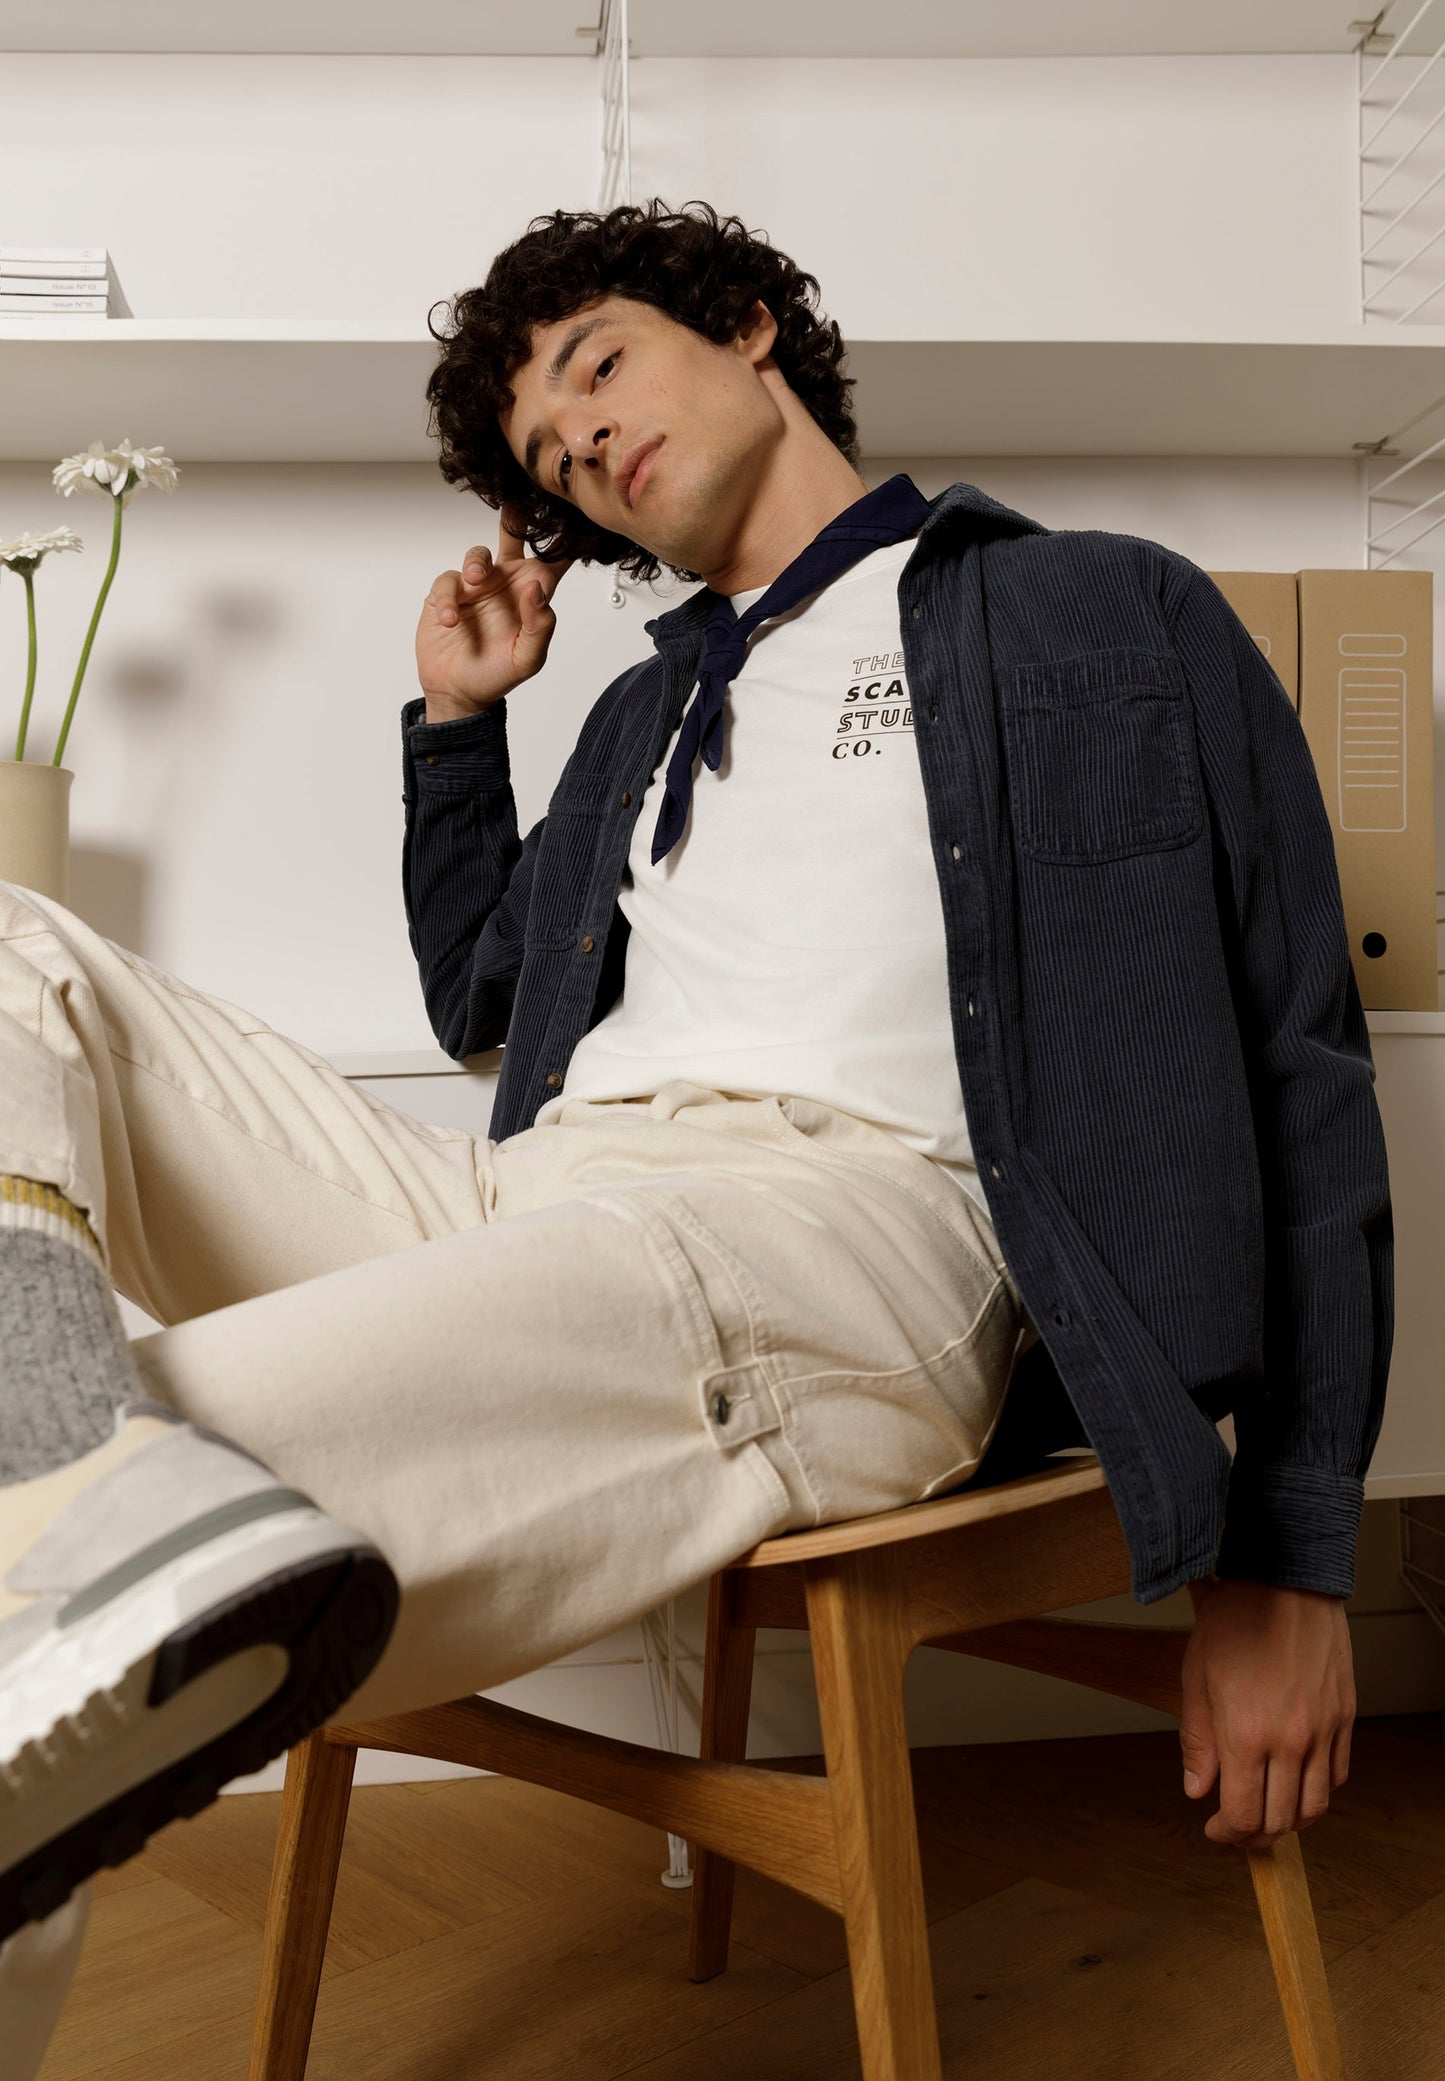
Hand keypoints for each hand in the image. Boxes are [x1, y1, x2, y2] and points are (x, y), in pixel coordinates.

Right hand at [416, 504, 573, 717]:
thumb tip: (538, 589)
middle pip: (515, 540)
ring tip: (475, 580)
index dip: (563, 541)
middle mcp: (505, 583)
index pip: (554, 561)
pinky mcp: (447, 594)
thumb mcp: (527, 659)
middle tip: (517, 502)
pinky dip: (448, 598)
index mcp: (531, 594)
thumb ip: (540, 626)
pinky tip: (451, 620)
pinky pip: (447, 581)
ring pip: (477, 554)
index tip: (569, 519)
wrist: (458, 693)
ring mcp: (475, 587)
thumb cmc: (497, 675)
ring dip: (476, 562)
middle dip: (517, 520)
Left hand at [1178, 1576, 1354, 1849]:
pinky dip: (1317, 1792)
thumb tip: (1197, 1791)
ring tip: (1267, 1812)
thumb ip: (1197, 1742)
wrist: (1284, 1582)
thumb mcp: (1196, 1678)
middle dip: (1255, 1836)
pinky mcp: (1345, 1718)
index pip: (1244, 1816)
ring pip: (1315, 1807)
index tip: (1215, 1831)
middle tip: (1237, 1831)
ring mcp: (1324, 1732)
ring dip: (1289, 1821)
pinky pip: (1338, 1776)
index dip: (1227, 1834)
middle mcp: (1291, 1742)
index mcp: (1246, 1735)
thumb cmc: (1235, 1621)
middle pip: (1281, 1821)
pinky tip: (1297, 1783)